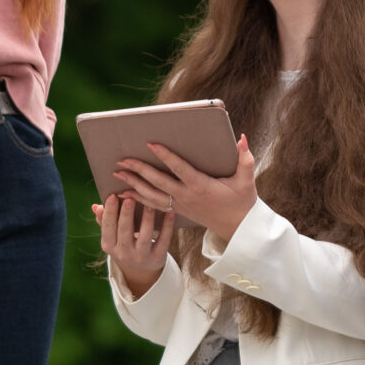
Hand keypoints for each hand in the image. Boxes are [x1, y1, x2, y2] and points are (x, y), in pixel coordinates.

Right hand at [94, 190, 173, 297]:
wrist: (140, 271)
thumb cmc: (124, 244)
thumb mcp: (112, 237)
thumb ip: (105, 221)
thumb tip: (96, 206)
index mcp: (109, 245)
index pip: (107, 228)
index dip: (109, 212)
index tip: (113, 196)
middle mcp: (123, 253)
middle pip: (125, 232)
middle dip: (126, 215)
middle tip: (130, 198)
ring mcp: (141, 256)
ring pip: (144, 237)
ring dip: (146, 219)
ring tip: (148, 203)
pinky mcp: (157, 257)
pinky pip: (163, 240)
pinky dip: (167, 226)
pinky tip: (169, 212)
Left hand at [119, 135, 260, 246]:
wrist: (236, 226)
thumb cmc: (241, 201)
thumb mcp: (246, 180)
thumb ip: (245, 159)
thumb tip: (242, 138)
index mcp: (200, 185)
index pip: (178, 168)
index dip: (164, 156)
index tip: (151, 144)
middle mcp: (186, 196)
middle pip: (158, 182)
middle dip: (139, 170)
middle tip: (123, 159)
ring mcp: (179, 204)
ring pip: (151, 195)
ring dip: (133, 184)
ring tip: (118, 172)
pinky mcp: (177, 210)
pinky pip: (153, 204)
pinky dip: (137, 199)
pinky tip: (124, 193)